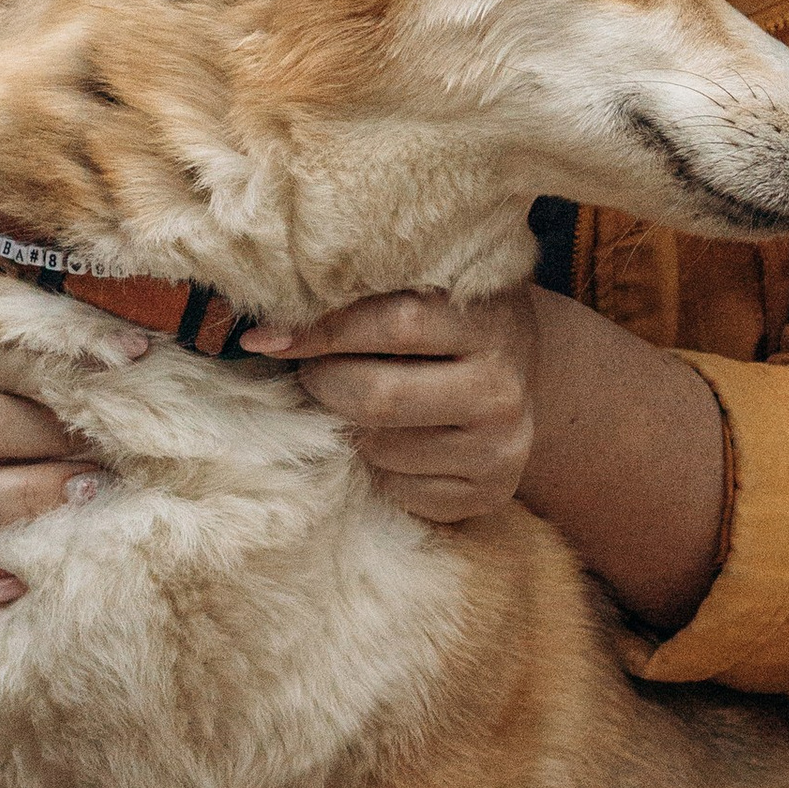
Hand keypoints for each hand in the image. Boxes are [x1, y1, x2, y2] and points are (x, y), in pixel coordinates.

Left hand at [243, 286, 540, 523]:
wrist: (523, 376)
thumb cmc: (454, 324)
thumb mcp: (433, 292)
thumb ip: (367, 298)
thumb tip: (265, 332)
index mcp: (489, 323)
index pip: (395, 323)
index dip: (323, 331)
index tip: (270, 337)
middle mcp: (501, 390)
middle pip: (378, 396)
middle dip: (324, 384)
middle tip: (310, 373)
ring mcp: (500, 449)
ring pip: (380, 449)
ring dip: (348, 429)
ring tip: (354, 404)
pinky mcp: (490, 495)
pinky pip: (400, 491)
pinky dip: (376, 468)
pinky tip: (389, 440)